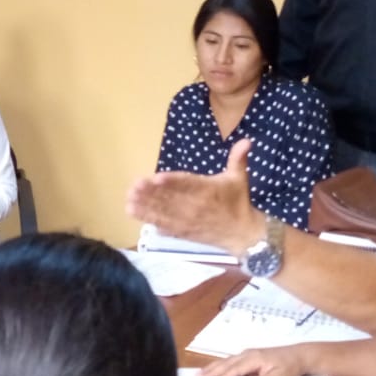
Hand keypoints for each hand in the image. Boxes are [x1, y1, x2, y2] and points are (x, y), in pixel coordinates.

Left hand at [126, 138, 262, 253]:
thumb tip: (246, 140)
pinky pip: (164, 225)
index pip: (187, 184)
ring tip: (129, 199)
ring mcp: (188, 220)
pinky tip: (135, 213)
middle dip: (151, 193)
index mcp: (208, 191)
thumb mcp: (239, 178)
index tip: (156, 178)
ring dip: (146, 206)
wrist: (244, 235)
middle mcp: (195, 206)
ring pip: (164, 212)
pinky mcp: (183, 231)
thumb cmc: (239, 202)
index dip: (172, 182)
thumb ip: (238, 158)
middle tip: (134, 186)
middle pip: (171, 199)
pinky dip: (149, 219)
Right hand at [198, 346, 307, 375]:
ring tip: (201, 374)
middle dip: (212, 371)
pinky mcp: (251, 357)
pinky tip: (217, 369)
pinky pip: (232, 361)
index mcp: (253, 359)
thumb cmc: (290, 368)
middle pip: (227, 364)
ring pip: (227, 361)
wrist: (300, 356)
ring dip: (214, 368)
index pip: (235, 370)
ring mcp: (248, 355)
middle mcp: (248, 355)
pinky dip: (222, 366)